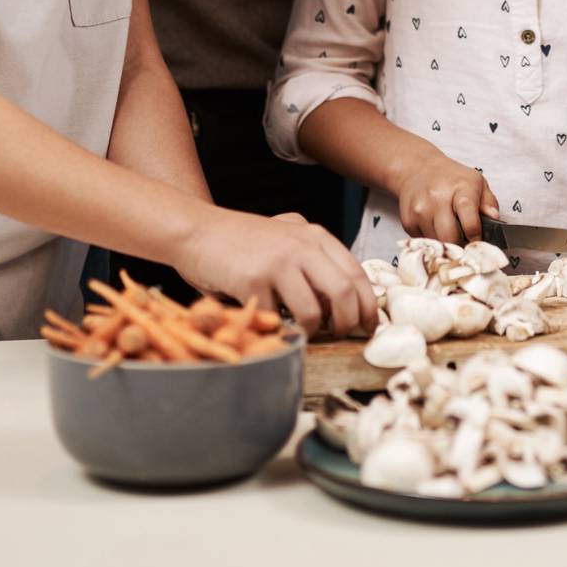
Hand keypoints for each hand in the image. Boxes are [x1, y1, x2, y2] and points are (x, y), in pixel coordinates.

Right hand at [173, 208, 375, 336]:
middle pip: (343, 293)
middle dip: (348, 323)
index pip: (357, 275)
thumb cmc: (242, 240)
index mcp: (316, 236)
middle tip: (342, 336)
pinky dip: (277, 328)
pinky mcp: (252, 280)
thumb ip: (314, 256)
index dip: (368, 306)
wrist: (197, 230)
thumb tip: (345, 295)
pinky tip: (273, 324)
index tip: (369, 326)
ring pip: (312, 311)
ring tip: (306, 333)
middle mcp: (302, 246)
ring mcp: (277, 262)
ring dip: (312, 331)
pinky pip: (275, 317)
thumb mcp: (287, 235)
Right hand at [387, 143, 498, 244]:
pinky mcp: (408, 221)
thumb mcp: (477, 182)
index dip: (476, 236)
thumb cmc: (451, 178)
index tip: (478, 241)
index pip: (469, 220)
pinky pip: (424, 242)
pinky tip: (436, 229)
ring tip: (452, 235)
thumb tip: (494, 218)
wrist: (417, 169)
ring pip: (437, 243)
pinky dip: (432, 241)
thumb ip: (488, 202)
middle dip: (461, 246)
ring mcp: (420, 211)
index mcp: (460, 190)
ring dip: (446, 245)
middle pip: (450, 238)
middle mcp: (437, 199)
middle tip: (466, 245)